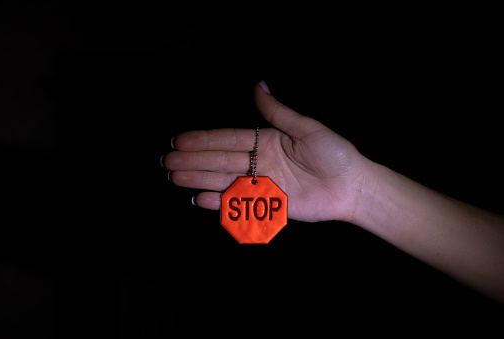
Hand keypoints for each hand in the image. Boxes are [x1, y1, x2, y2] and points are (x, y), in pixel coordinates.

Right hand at [163, 82, 367, 221]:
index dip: (204, 140)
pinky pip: (240, 203)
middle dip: (193, 160)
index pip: (229, 139)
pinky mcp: (269, 204)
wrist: (353, 187)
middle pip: (221, 160)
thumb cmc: (335, 154)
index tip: (180, 139)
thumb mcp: (306, 128)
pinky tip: (201, 199)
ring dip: (200, 179)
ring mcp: (263, 184)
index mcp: (267, 141)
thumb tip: (257, 85)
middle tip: (167, 161)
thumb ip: (277, 112)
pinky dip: (221, 202)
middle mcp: (260, 162)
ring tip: (176, 177)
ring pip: (225, 180)